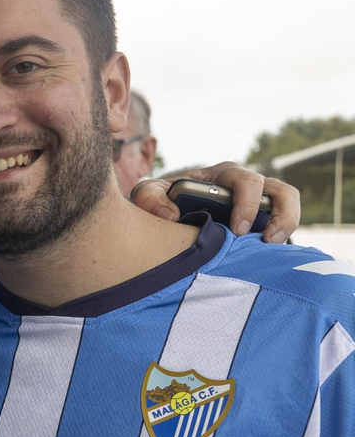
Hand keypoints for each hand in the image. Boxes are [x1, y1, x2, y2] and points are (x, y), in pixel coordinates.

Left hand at [132, 162, 299, 243]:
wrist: (166, 206)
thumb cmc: (161, 197)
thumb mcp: (148, 193)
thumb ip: (149, 198)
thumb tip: (170, 215)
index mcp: (222, 177)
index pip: (248, 182)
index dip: (249, 205)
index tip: (238, 231)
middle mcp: (245, 186)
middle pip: (280, 191)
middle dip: (280, 216)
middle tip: (265, 242)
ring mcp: (257, 202)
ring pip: (287, 205)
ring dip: (287, 225)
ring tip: (272, 249)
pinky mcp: (260, 219)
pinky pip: (282, 223)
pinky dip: (282, 238)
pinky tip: (267, 259)